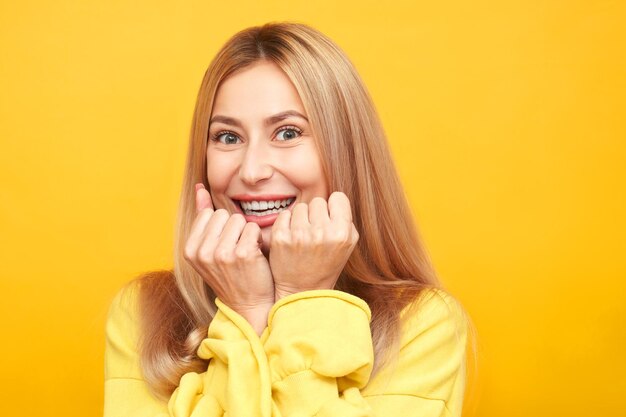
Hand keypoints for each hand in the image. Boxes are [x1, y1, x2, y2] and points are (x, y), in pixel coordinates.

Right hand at [183, 183, 274, 333]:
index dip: (222, 227)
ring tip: (245, 252)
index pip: (209, 214)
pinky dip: (257, 239)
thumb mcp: (209, 249)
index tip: (225, 246)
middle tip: (236, 250)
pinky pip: (253, 228)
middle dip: (234, 228)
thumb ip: (204, 218)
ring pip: (239, 220)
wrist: (249, 304)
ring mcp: (221, 253)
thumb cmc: (231, 274)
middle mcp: (202, 252)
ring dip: (247, 233)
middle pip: (224, 215)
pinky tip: (255, 256)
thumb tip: (200, 188)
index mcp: (190, 250)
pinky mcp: (242, 254)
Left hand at [269, 192, 359, 299]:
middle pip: (318, 201)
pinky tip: (292, 238)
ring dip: (302, 218)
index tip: (330, 219)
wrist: (303, 290)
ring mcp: (299, 234)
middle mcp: (321, 232)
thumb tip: (335, 199)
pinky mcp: (280, 238)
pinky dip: (287, 223)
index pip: (338, 197)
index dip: (334, 207)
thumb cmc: (327, 264)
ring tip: (304, 237)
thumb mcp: (347, 244)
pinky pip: (284, 214)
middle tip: (316, 232)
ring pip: (301, 207)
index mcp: (341, 233)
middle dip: (317, 214)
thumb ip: (345, 219)